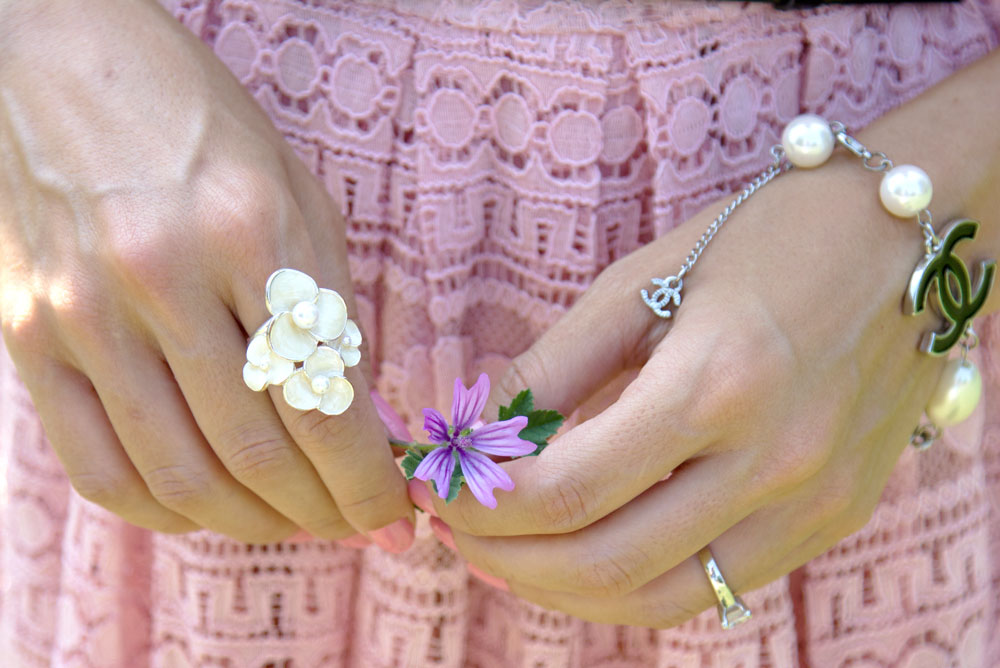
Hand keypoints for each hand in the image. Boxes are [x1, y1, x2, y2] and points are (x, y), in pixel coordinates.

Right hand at [0, 0, 412, 546]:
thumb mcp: (296, 198)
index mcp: (252, 233)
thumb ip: (328, 312)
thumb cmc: (200, 125)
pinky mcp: (27, 336)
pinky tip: (210, 510)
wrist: (60, 67)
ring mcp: (84, 313)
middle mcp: (163, 277)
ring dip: (255, 525)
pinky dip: (167, 512)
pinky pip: (99, 470)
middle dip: (324, 515)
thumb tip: (358, 426)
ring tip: (296, 524)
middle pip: (257, 457)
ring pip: (181, 479)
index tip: (398, 513)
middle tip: (357, 526)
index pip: (325, 405)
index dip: (370, 484)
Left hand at [410, 152, 976, 625]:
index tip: (441, 488)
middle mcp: (774, 462)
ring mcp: (814, 504)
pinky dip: (637, 587)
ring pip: (661, 599)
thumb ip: (558, 365)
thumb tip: (483, 431)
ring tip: (508, 557)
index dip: (484, 502)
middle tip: (457, 530)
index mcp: (718, 384)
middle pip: (607, 563)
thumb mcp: (645, 281)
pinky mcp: (833, 519)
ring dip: (566, 591)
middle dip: (508, 559)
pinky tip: (589, 556)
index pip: (568, 489)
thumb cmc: (765, 236)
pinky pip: (718, 588)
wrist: (906, 237)